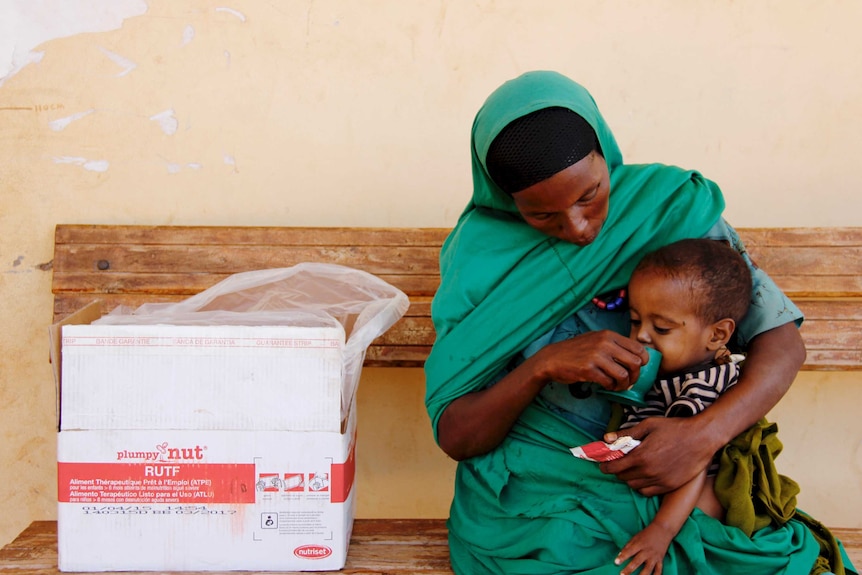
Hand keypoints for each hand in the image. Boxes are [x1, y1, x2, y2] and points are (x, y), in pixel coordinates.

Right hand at [537, 330, 648, 391]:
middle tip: (629, 381)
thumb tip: (637, 357)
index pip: (638, 348)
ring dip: (623, 384)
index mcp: (609, 335)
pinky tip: (606, 386)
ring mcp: (596, 356)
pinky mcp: (588, 369)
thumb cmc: (576, 351)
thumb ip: (614, 345)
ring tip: (617, 386)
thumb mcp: (596, 340)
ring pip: (624, 375)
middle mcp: (604, 343)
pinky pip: (609, 382)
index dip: (643, 362)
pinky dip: (610, 387)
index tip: (638, 369)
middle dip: (635, 376)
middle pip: (635, 363)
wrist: (553, 358)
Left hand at [599, 417, 716, 495]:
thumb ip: (626, 434)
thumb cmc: (674, 428)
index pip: (614, 467)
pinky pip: (648, 492)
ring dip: (629, 478)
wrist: (701, 438)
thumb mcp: (648, 425)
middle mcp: (649, 471)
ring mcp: (660, 481)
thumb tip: (606, 438)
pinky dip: (642, 486)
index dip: (605, 466)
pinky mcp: (670, 486)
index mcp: (641, 456)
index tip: (603, 464)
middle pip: (623, 477)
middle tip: (620, 463)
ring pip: (634, 485)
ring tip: (633, 468)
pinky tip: (645, 476)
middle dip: (617, 470)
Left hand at [615, 522, 673, 574]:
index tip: (616, 562)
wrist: (663, 530)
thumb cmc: (647, 533)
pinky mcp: (660, 560)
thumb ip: (628, 546)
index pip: (629, 551)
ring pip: (648, 568)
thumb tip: (619, 556)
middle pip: (637, 561)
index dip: (623, 557)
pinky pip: (659, 570)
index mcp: (640, 544)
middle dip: (629, 569)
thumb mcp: (636, 537)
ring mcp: (654, 556)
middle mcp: (647, 551)